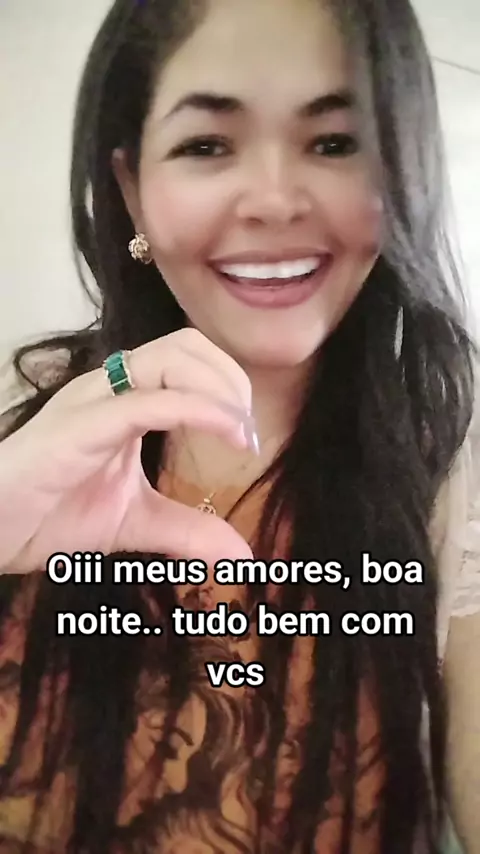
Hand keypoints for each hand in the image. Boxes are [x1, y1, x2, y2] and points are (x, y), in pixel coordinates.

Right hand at [0, 329, 254, 572]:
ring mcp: (94, 400)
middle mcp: (109, 386)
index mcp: (124, 398)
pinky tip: (227, 435)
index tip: (248, 441)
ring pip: (171, 358)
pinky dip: (199, 410)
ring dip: (220, 389)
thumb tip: (241, 556)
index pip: (188, 359)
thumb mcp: (136, 523)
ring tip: (239, 434)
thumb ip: (187, 532)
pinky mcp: (81, 425)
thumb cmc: (51, 514)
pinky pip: (148, 402)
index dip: (229, 388)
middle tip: (246, 433)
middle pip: (186, 344)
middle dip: (231, 380)